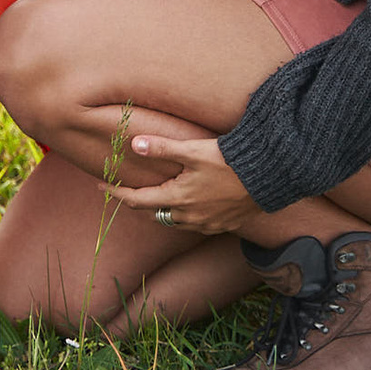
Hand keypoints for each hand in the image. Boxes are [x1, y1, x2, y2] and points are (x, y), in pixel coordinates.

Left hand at [102, 134, 259, 234]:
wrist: (268, 177)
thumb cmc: (229, 161)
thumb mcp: (192, 151)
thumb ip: (162, 148)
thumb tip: (133, 144)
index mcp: (177, 199)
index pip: (137, 201)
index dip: (117, 193)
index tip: (102, 187)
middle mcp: (189, 217)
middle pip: (154, 213)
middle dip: (138, 202)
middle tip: (126, 190)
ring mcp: (207, 224)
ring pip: (174, 221)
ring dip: (161, 210)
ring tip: (155, 195)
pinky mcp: (223, 225)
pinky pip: (195, 225)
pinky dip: (184, 215)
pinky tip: (188, 204)